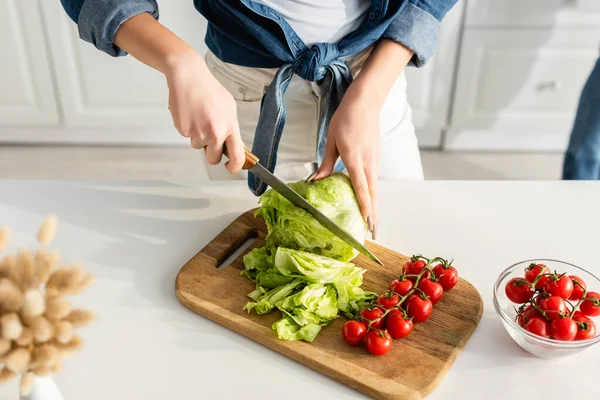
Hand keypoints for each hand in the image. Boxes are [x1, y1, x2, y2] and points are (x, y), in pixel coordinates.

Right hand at [165, 50, 244, 172]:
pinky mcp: (183, 130)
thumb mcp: (229, 109)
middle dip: (211, 152)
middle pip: (213, 159)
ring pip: (199, 146)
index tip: (231, 167)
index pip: (237, 157)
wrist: (188, 77)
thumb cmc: (209, 90)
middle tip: (210, 137)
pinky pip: (187, 136)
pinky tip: (190, 114)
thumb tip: (235, 146)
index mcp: (230, 127)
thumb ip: (232, 129)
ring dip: (199, 136)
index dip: (234, 167)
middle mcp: (215, 133)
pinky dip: (189, 128)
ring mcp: (198, 133)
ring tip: (199, 116)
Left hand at [309, 86, 379, 238]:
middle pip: (373, 195)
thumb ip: (326, 164)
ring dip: (374, 207)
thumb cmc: (346, 119)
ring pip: (375, 189)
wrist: (365, 102)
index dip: (364, 207)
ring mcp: (374, 160)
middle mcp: (368, 162)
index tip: (366, 223)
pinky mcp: (375, 158)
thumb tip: (315, 181)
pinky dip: (372, 194)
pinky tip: (368, 202)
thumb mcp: (332, 141)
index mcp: (355, 158)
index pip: (361, 189)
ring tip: (371, 223)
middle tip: (373, 233)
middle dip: (373, 215)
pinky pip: (373, 180)